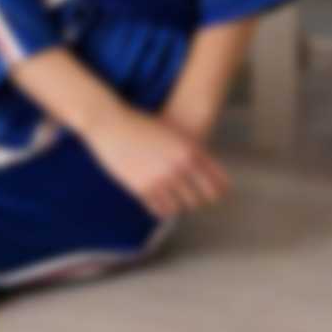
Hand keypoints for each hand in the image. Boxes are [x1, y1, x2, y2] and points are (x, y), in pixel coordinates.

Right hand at [81, 103, 230, 219]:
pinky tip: (161, 204)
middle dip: (197, 200)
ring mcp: (160, 178)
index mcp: (190, 150)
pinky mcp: (142, 188)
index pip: (216, 182)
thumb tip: (206, 171)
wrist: (112, 123)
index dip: (218, 191)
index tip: (217, 195)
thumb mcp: (172, 135)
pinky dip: (163, 209)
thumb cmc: (144, 124)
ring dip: (179, 205)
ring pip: (180, 207)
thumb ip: (190, 152)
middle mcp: (178, 166)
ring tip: (177, 202)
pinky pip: (160, 209)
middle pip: (199, 198)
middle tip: (195, 200)